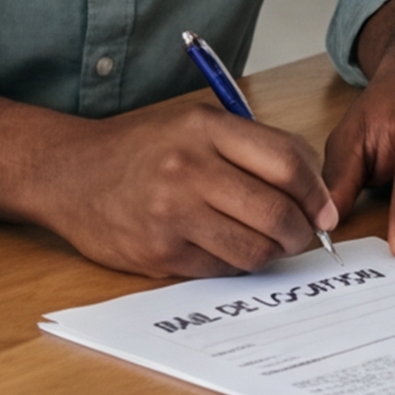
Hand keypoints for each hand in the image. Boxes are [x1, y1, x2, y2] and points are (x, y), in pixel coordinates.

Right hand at [30, 98, 338, 277]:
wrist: (68, 174)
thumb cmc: (140, 150)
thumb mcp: (193, 125)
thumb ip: (252, 147)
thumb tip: (314, 190)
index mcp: (204, 128)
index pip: (286, 161)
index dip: (317, 192)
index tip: (326, 209)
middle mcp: (188, 168)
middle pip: (277, 212)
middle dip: (301, 231)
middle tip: (302, 235)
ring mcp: (172, 213)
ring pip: (255, 249)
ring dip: (272, 253)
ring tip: (266, 244)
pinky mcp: (160, 253)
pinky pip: (222, 269)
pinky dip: (234, 264)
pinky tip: (224, 248)